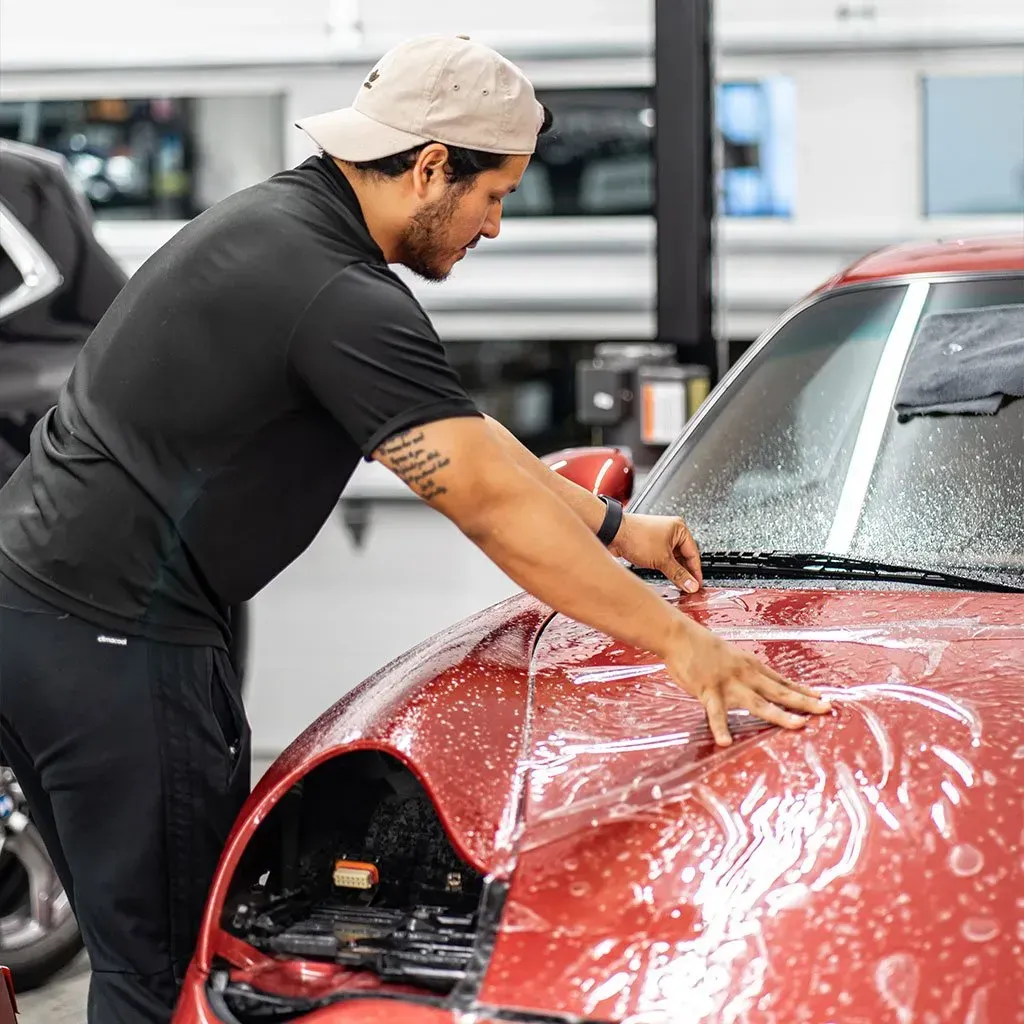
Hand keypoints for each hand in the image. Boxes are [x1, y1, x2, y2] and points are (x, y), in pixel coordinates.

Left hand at [610, 513, 703, 593]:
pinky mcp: (650, 544)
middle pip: (684, 556)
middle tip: (688, 587)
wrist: (613, 533)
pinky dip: (664, 567)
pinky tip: (665, 576)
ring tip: (678, 584)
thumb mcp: (662, 559)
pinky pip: (662, 558)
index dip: (696, 571)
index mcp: (679, 529)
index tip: (697, 584)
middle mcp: (671, 531)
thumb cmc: (636, 536)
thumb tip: (690, 584)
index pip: (694, 553)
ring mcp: (660, 537)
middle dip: (685, 572)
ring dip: (674, 570)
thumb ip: (678, 574)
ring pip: (672, 558)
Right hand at [663, 623, 831, 745]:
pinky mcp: (708, 690)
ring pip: (758, 703)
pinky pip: (715, 713)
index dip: (803, 691)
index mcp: (751, 666)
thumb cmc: (701, 646)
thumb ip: (742, 672)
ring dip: (780, 715)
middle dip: (805, 702)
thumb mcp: (730, 656)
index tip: (823, 698)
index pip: (782, 682)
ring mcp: (728, 684)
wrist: (678, 636)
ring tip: (799, 725)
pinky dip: (720, 728)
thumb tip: (752, 684)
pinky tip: (725, 741)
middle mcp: (746, 675)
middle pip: (780, 692)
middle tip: (827, 709)